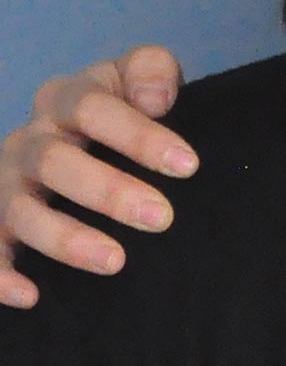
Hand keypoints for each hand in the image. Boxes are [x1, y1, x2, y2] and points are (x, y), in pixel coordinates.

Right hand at [3, 46, 194, 307]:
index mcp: (64, 100)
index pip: (91, 108)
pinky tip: (30, 295)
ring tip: (115, 260)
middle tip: (161, 217)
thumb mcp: (137, 79)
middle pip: (55, 161)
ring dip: (65, 238)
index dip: (137, 134)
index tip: (188, 165)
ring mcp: (7, 185)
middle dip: (107, 191)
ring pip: (21, 210)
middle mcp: (29, 142)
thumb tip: (156, 98)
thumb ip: (150, 70)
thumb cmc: (123, 112)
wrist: (82, 141)